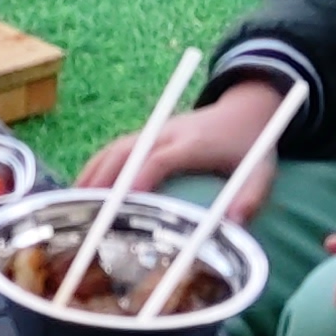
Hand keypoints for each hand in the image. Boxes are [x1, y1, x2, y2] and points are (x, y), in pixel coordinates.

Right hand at [78, 81, 288, 216]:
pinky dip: (94, 168)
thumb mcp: (263, 172)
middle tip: (84, 213)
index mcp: (194, 142)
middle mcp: (168, 132)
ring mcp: (154, 130)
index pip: (160, 158)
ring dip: (91, 175)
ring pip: (114, 149)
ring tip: (72, 207)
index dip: (140, 177)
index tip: (124, 202)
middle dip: (103, 181)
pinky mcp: (147, 133)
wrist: (246, 107)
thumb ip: (251, 198)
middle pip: (126, 152)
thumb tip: (233, 227)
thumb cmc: (253, 145)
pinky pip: (114, 149)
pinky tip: (81, 192)